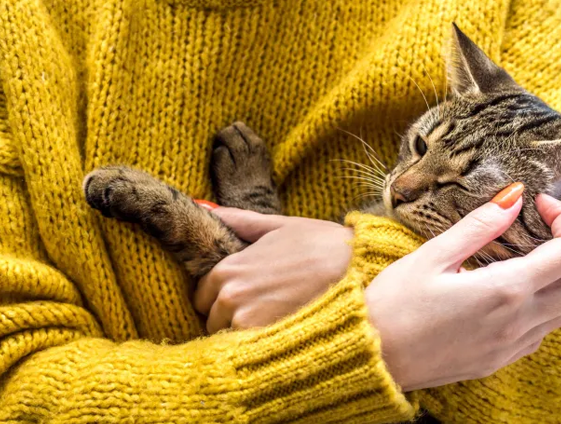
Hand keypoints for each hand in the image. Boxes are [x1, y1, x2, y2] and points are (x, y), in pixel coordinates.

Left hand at [194, 207, 353, 332]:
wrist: (358, 270)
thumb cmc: (321, 245)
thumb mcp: (278, 225)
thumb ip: (239, 221)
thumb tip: (206, 209)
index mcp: (228, 269)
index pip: (202, 294)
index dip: (220, 296)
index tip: (242, 295)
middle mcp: (231, 297)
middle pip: (213, 318)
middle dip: (229, 315)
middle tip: (260, 308)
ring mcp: (247, 322)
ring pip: (229, 336)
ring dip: (243, 332)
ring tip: (273, 319)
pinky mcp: (267, 342)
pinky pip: (248, 351)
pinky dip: (259, 345)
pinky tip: (280, 332)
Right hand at [365, 189, 560, 390]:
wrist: (372, 356)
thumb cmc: (393, 303)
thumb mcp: (432, 255)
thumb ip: (479, 226)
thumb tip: (515, 197)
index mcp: (504, 291)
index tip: (540, 205)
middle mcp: (516, 323)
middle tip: (541, 231)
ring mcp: (509, 347)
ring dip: (555, 282)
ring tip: (521, 260)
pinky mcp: (496, 362)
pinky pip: (537, 334)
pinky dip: (538, 308)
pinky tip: (505, 293)